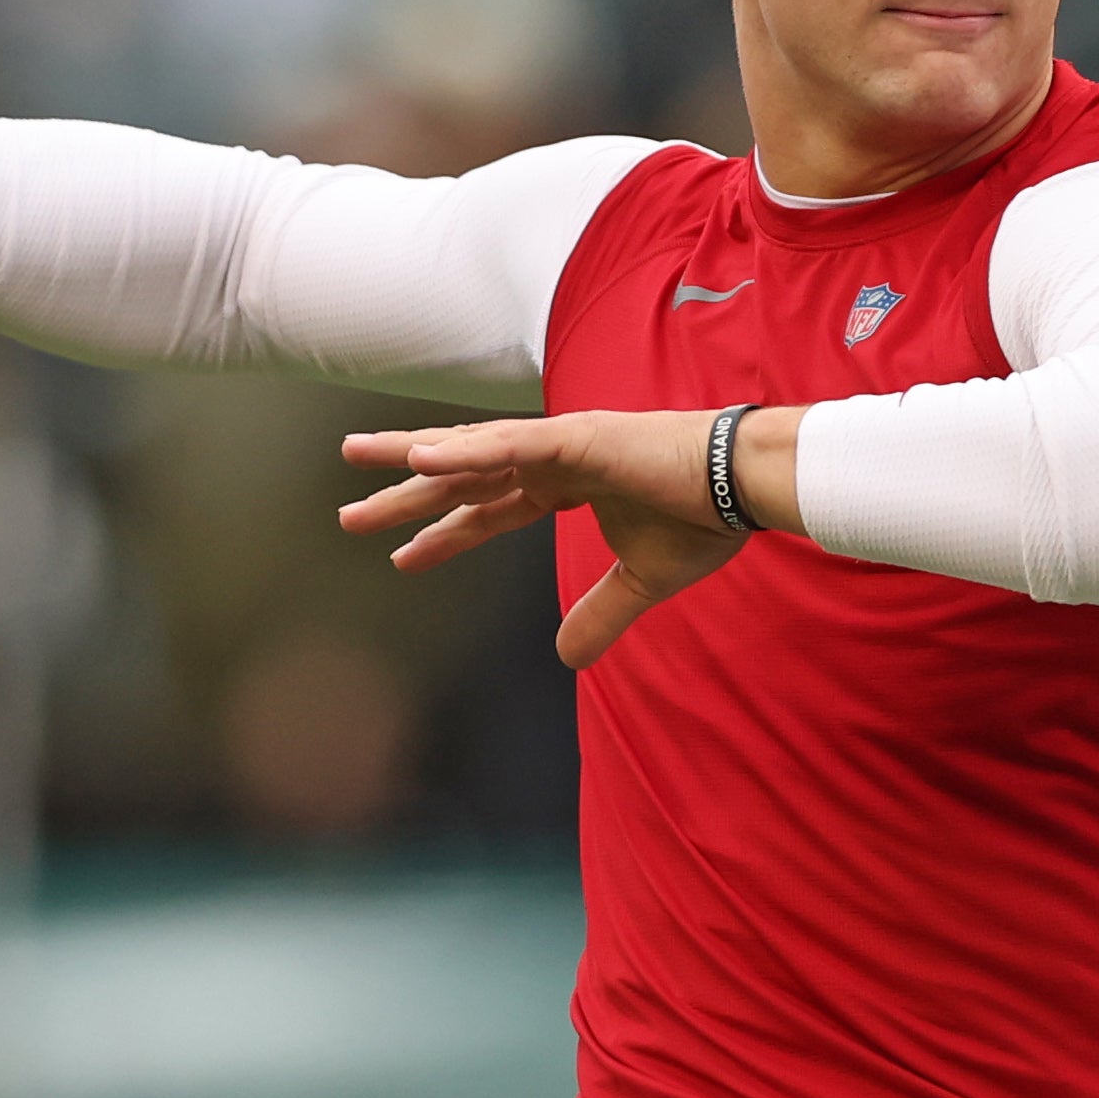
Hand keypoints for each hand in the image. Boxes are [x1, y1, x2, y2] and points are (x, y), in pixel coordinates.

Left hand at [338, 407, 801, 666]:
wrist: (748, 486)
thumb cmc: (706, 518)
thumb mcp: (642, 581)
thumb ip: (600, 615)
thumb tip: (567, 659)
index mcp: (569, 483)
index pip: (490, 509)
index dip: (444, 533)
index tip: (400, 556)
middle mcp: (554, 458)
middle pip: (463, 475)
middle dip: (407, 493)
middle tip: (350, 511)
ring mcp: (563, 442)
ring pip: (471, 451)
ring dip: (412, 455)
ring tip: (356, 458)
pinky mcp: (580, 439)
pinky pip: (511, 447)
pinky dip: (465, 451)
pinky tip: (420, 457)